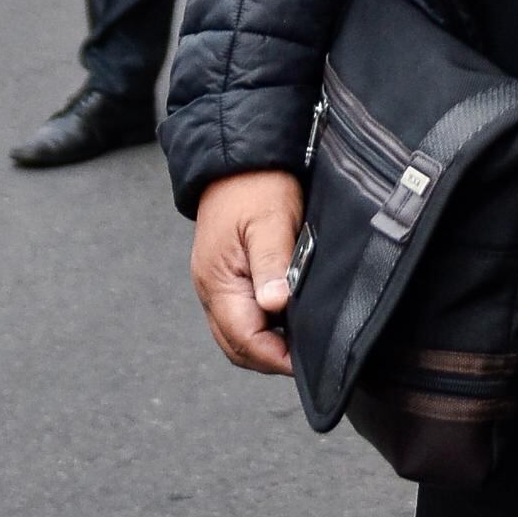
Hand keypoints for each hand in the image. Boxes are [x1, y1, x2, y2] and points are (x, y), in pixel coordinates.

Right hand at [192, 168, 304, 375]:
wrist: (237, 156)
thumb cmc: (255, 185)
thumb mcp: (270, 221)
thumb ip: (272, 264)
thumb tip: (276, 306)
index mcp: (218, 281)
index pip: (244, 338)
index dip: (276, 356)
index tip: (308, 360)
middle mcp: (210, 289)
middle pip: (236, 345)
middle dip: (269, 359)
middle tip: (307, 359)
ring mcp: (215, 284)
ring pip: (235, 334)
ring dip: (265, 345)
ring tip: (300, 342)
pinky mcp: (224, 276)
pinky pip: (238, 316)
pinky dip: (261, 328)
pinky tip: (286, 320)